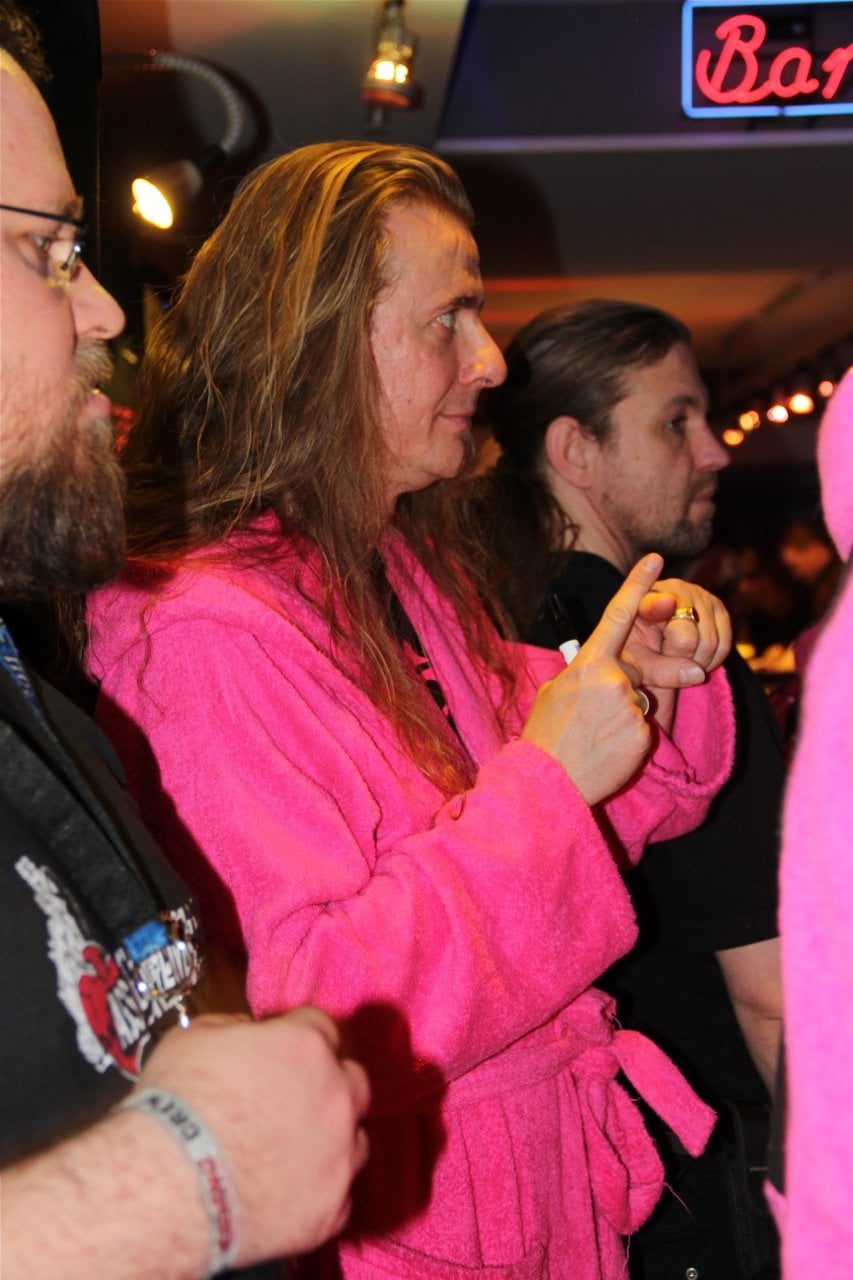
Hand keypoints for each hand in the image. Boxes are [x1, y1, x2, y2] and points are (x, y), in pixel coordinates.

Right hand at [139, 1006, 369, 1263]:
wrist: (166, 1185)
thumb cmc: (174, 1108)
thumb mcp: (193, 1037)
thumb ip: (234, 1028)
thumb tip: (242, 1034)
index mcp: (305, 1046)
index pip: (319, 1027)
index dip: (296, 1037)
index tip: (280, 1052)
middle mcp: (334, 1095)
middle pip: (350, 1079)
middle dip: (326, 1085)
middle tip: (290, 1100)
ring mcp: (338, 1153)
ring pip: (354, 1138)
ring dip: (329, 1138)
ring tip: (289, 1151)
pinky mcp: (330, 1206)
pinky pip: (338, 1193)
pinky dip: (317, 1190)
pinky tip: (286, 1190)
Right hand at [522, 554, 663, 804]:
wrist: (546, 782)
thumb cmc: (544, 736)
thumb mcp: (553, 693)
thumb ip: (581, 674)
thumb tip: (598, 670)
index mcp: (587, 663)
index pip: (617, 616)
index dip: (638, 585)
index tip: (657, 560)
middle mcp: (612, 678)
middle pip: (633, 674)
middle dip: (619, 692)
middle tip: (589, 720)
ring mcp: (629, 705)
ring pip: (640, 703)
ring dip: (624, 717)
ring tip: (595, 737)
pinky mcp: (642, 733)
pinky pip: (643, 729)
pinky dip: (629, 739)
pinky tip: (607, 751)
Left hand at [624, 578, 731, 689]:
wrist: (650, 637)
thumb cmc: (639, 651)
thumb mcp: (640, 666)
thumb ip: (662, 672)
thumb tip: (699, 674)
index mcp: (644, 602)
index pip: (655, 605)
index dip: (660, 604)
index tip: (667, 602)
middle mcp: (674, 591)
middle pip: (688, 639)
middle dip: (680, 662)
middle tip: (669, 665)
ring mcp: (700, 596)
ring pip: (710, 643)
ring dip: (698, 664)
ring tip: (681, 663)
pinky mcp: (718, 607)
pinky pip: (724, 644)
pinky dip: (713, 661)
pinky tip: (697, 660)